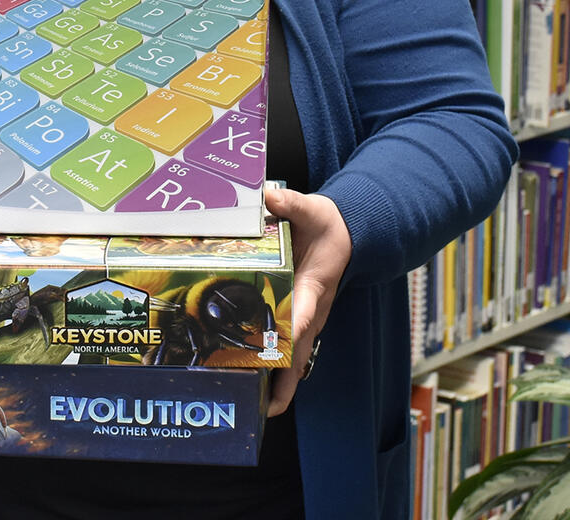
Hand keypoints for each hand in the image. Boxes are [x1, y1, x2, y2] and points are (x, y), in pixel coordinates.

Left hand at [264, 185, 351, 415]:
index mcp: (314, 287)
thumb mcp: (313, 209)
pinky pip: (291, 348)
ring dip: (280, 382)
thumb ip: (291, 204)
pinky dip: (277, 368)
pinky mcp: (302, 316)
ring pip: (296, 357)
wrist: (348, 233)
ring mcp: (308, 317)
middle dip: (284, 380)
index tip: (278, 353)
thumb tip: (268, 196)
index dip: (290, 334)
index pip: (302, 314)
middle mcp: (312, 309)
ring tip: (258, 409)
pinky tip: (257, 384)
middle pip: (300, 353)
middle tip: (263, 408)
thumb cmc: (329, 225)